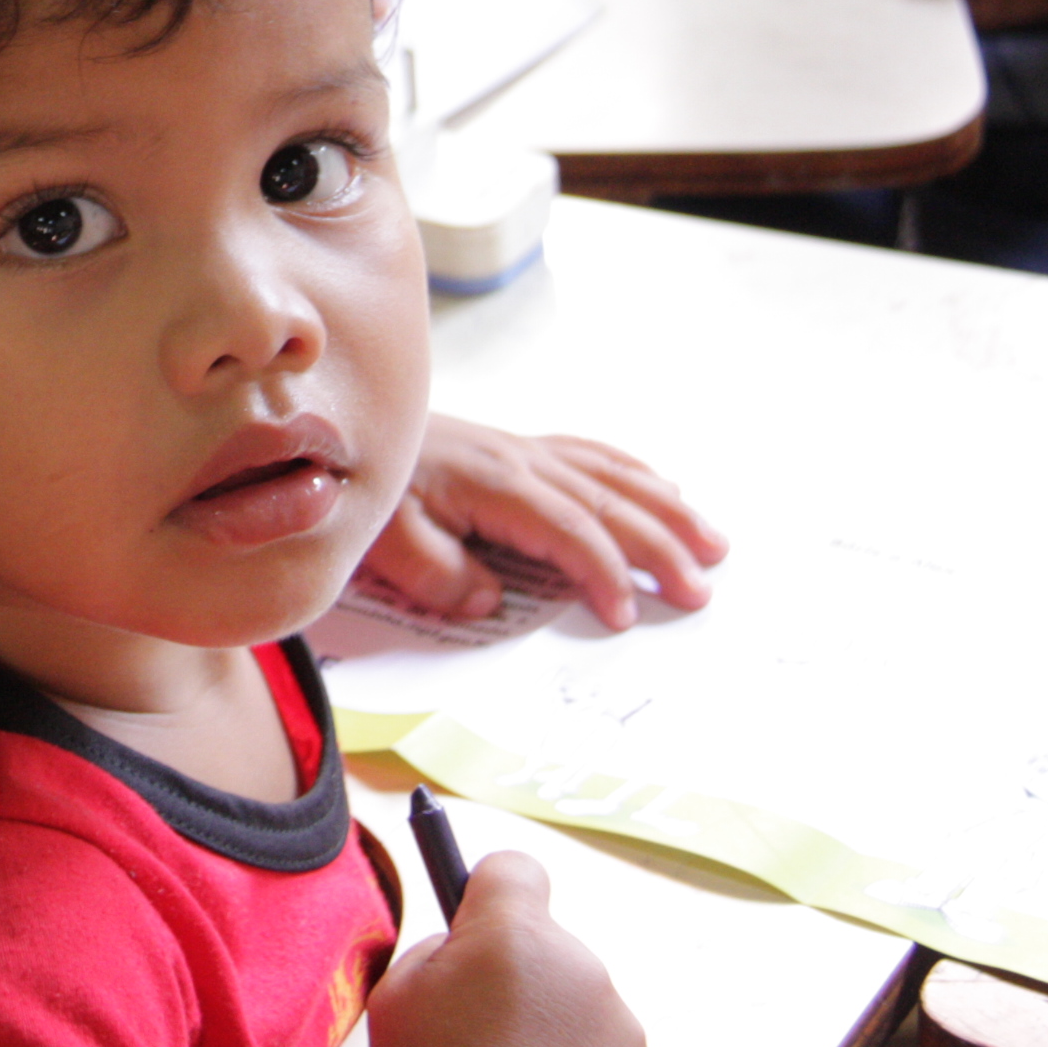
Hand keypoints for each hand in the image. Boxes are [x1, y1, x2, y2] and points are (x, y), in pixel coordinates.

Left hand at [358, 418, 725, 631]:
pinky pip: (591, 455)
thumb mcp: (382, 539)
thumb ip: (435, 571)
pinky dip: (635, 473)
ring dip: (667, 510)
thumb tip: (488, 599)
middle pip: (607, 505)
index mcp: (493, 485)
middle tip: (699, 593)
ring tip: (714, 544)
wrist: (333, 429)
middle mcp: (519, 462)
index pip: (568, 532)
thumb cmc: (359, 488)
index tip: (624, 617)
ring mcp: (521, 450)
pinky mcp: (515, 448)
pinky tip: (663, 488)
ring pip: (612, 477)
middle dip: (660, 548)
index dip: (602, 573)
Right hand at [368, 852, 654, 1046]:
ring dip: (549, 1032)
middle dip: (516, 980)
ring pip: (577, 1006)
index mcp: (516, 939)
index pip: (515, 870)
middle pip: (546, 948)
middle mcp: (582, 971)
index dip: (488, 894)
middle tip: (477, 1035)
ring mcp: (622, 1029)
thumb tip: (465, 948)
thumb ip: (435, 954)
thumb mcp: (394, 1002)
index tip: (475, 921)